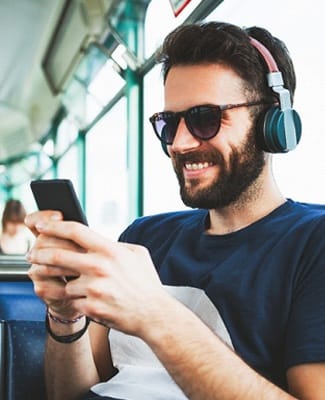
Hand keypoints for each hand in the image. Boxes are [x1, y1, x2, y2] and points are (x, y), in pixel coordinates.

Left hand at [26, 217, 166, 335]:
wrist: (152, 313)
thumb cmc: (145, 282)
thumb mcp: (137, 254)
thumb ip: (115, 244)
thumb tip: (97, 239)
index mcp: (110, 250)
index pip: (76, 231)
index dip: (55, 226)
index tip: (42, 227)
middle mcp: (99, 267)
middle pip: (58, 255)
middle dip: (39, 253)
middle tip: (32, 254)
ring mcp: (93, 288)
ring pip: (64, 281)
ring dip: (59, 281)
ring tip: (52, 278)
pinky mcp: (90, 307)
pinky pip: (72, 300)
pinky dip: (74, 299)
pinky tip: (80, 299)